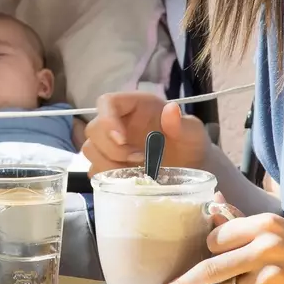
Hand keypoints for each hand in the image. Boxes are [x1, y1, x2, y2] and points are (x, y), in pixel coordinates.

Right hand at [81, 90, 209, 173]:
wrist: (191, 169)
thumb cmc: (191, 145)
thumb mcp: (194, 133)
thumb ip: (183, 123)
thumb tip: (171, 110)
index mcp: (135, 106)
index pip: (107, 102)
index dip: (107, 119)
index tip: (122, 139)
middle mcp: (119, 123)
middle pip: (94, 128)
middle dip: (111, 148)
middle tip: (138, 159)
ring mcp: (112, 145)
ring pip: (90, 150)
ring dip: (107, 164)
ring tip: (135, 172)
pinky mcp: (110, 166)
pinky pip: (94, 170)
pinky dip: (107, 177)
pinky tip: (128, 182)